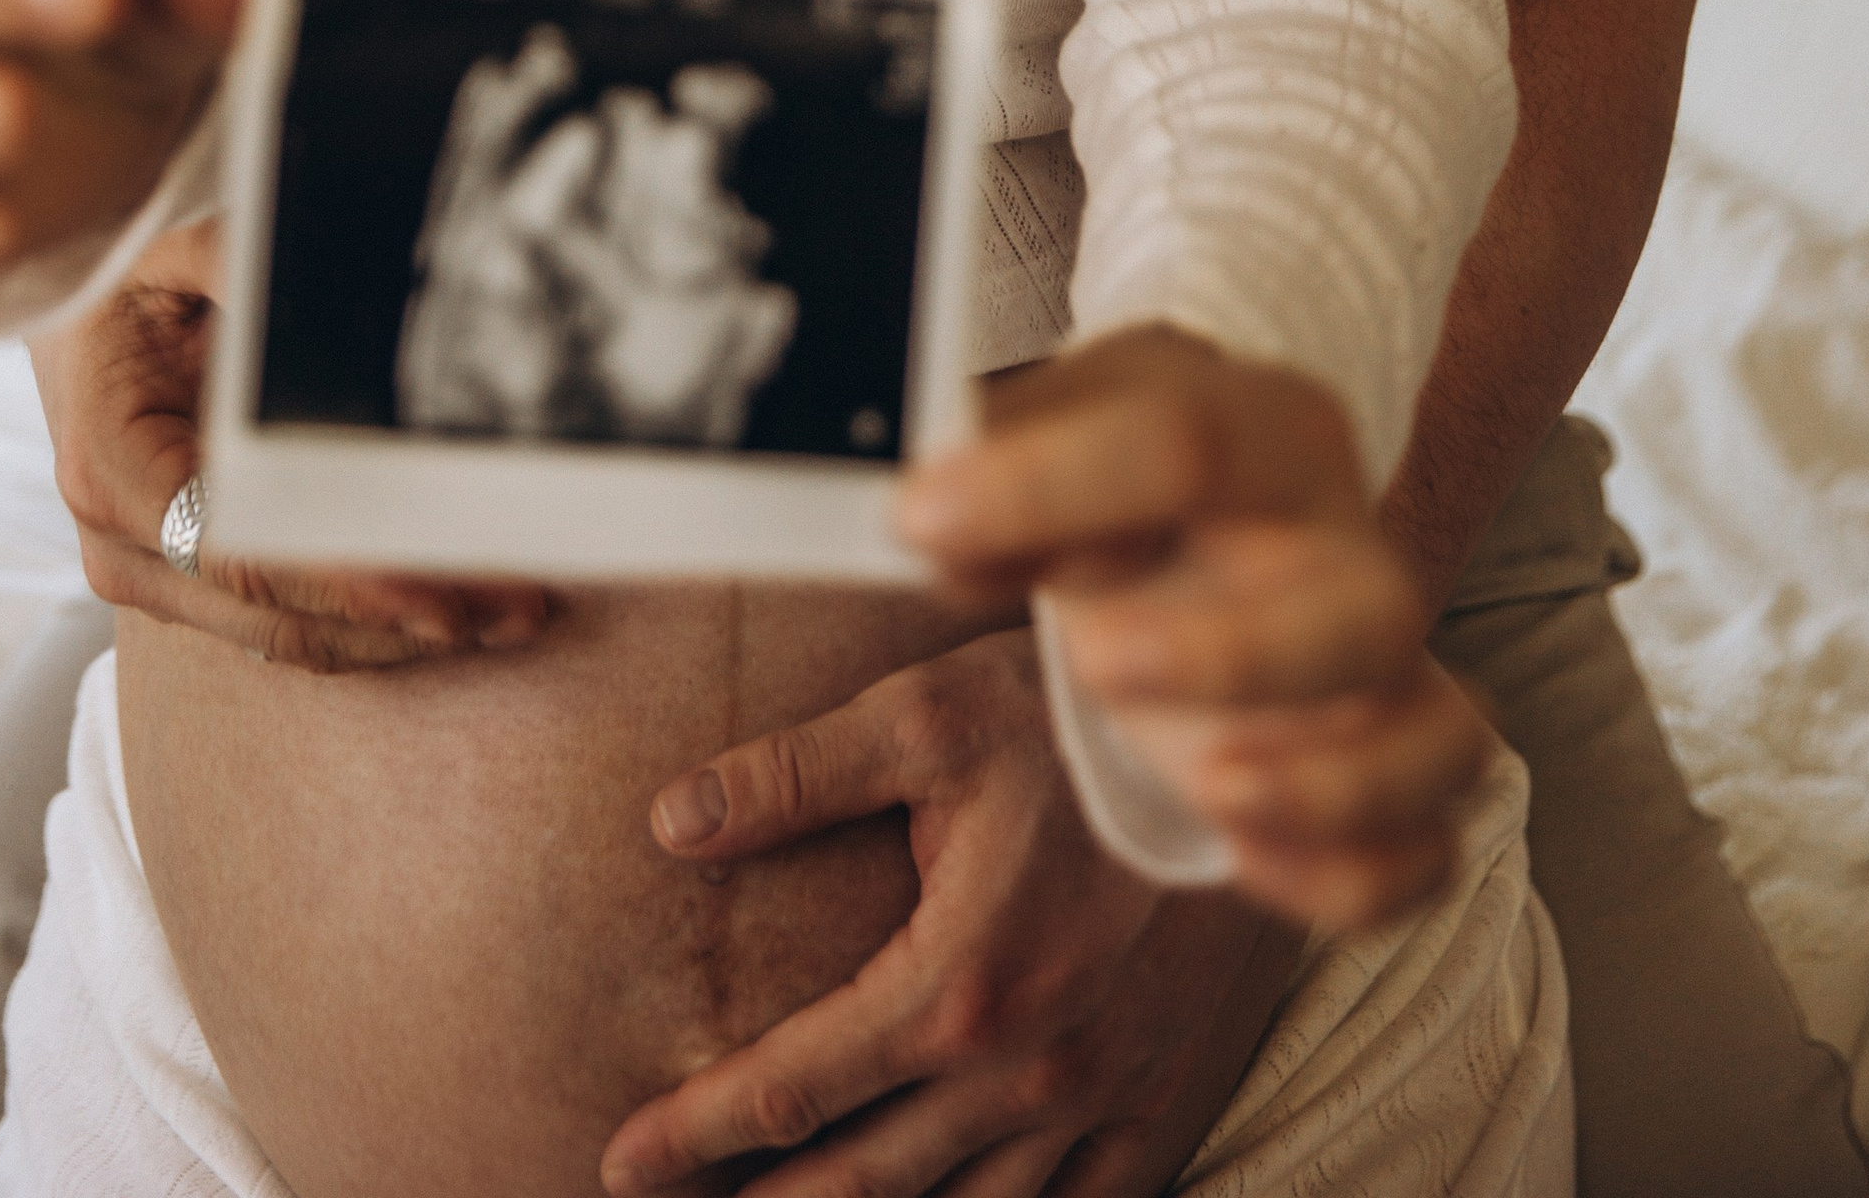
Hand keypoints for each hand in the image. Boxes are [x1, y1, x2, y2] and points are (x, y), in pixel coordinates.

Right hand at [33, 216, 552, 669]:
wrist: (83, 329)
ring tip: (516, 609)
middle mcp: (122, 544)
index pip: (236, 549)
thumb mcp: (174, 255)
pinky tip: (462, 607)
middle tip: (517, 604)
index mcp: (108, 464)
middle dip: (402, 614)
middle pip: (277, 611)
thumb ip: (232, 263)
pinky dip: (377, 623)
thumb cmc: (136, 287)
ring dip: (406, 632)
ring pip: (294, 636)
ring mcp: (155, 581)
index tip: (438, 591)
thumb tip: (289, 276)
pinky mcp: (195, 594)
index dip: (341, 578)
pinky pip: (293, 627)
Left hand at [601, 630, 1298, 1197]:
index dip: (695, 1132)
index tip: (620, 1161)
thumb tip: (669, 819)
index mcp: (954, 987)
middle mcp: (1026, 1074)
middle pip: (865, 1186)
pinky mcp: (1166, 1100)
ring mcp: (1102, 1101)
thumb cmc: (1076, 719)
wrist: (1248, 740)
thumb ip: (794, 776)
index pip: (792, 1089)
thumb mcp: (926, 717)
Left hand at [899, 329, 1492, 933]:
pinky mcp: (1392, 767)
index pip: (1187, 444)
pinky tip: (1240, 853)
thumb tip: (931, 518)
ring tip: (1211, 787)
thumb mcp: (1059, 427)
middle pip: (1370, 607)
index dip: (1046, 486)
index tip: (922, 520)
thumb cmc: (1125, 474)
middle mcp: (1354, 545)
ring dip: (1333, 786)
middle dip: (1234, 657)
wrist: (1219, 505)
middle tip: (1097, 662)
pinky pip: (1422, 853)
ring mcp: (1392, 667)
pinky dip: (1348, 877)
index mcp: (1270, 428)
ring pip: (1443, 739)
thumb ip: (994, 467)